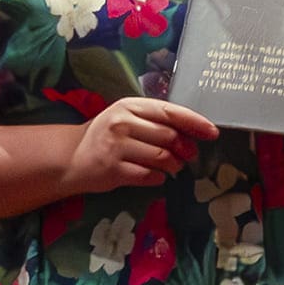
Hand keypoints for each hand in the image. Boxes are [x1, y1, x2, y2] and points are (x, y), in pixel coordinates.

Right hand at [58, 93, 222, 195]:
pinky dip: (158, 178)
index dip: (194, 122)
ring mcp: (115, 146)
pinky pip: (149, 176)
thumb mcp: (127, 120)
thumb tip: (192, 137)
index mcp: (129, 106)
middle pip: (169, 136)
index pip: (169, 111)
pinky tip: (154, 176)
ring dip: (173, 165)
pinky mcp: (112, 170)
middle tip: (187, 156)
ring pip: (162, 157)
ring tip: (172, 166)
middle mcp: (122, 122)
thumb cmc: (106, 137)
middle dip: (185, 148)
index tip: (212, 132)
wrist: (71, 158)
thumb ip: (155, 122)